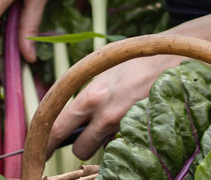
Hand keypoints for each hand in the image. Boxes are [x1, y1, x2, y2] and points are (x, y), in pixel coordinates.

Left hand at [47, 54, 183, 159]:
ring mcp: (126, 126)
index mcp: (91, 95)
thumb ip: (80, 86)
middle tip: (83, 134)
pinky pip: (122, 143)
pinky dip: (121, 136)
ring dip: (101, 140)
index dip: (46, 143)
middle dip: (79, 145)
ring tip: (113, 117)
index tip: (40, 152)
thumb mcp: (100, 64)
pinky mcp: (142, 133)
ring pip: (102, 148)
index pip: (58, 128)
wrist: (171, 57)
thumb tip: (61, 104)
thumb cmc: (133, 57)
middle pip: (79, 149)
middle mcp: (106, 115)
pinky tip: (128, 117)